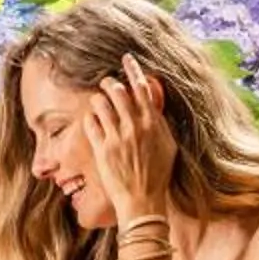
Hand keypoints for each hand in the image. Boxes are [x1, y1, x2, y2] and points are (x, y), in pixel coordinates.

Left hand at [82, 53, 175, 219]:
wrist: (143, 201)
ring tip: (98, 102)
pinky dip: (90, 117)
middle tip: (106, 83)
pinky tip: (92, 120)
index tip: (126, 58)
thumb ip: (160, 121)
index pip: (142, 87)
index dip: (133, 69)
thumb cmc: (158, 174)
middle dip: (109, 82)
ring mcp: (117, 137)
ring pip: (100, 103)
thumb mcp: (168, 145)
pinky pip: (90, 122)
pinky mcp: (101, 149)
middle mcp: (135, 127)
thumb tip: (154, 101)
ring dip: (98, 98)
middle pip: (117, 90)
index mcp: (153, 123)